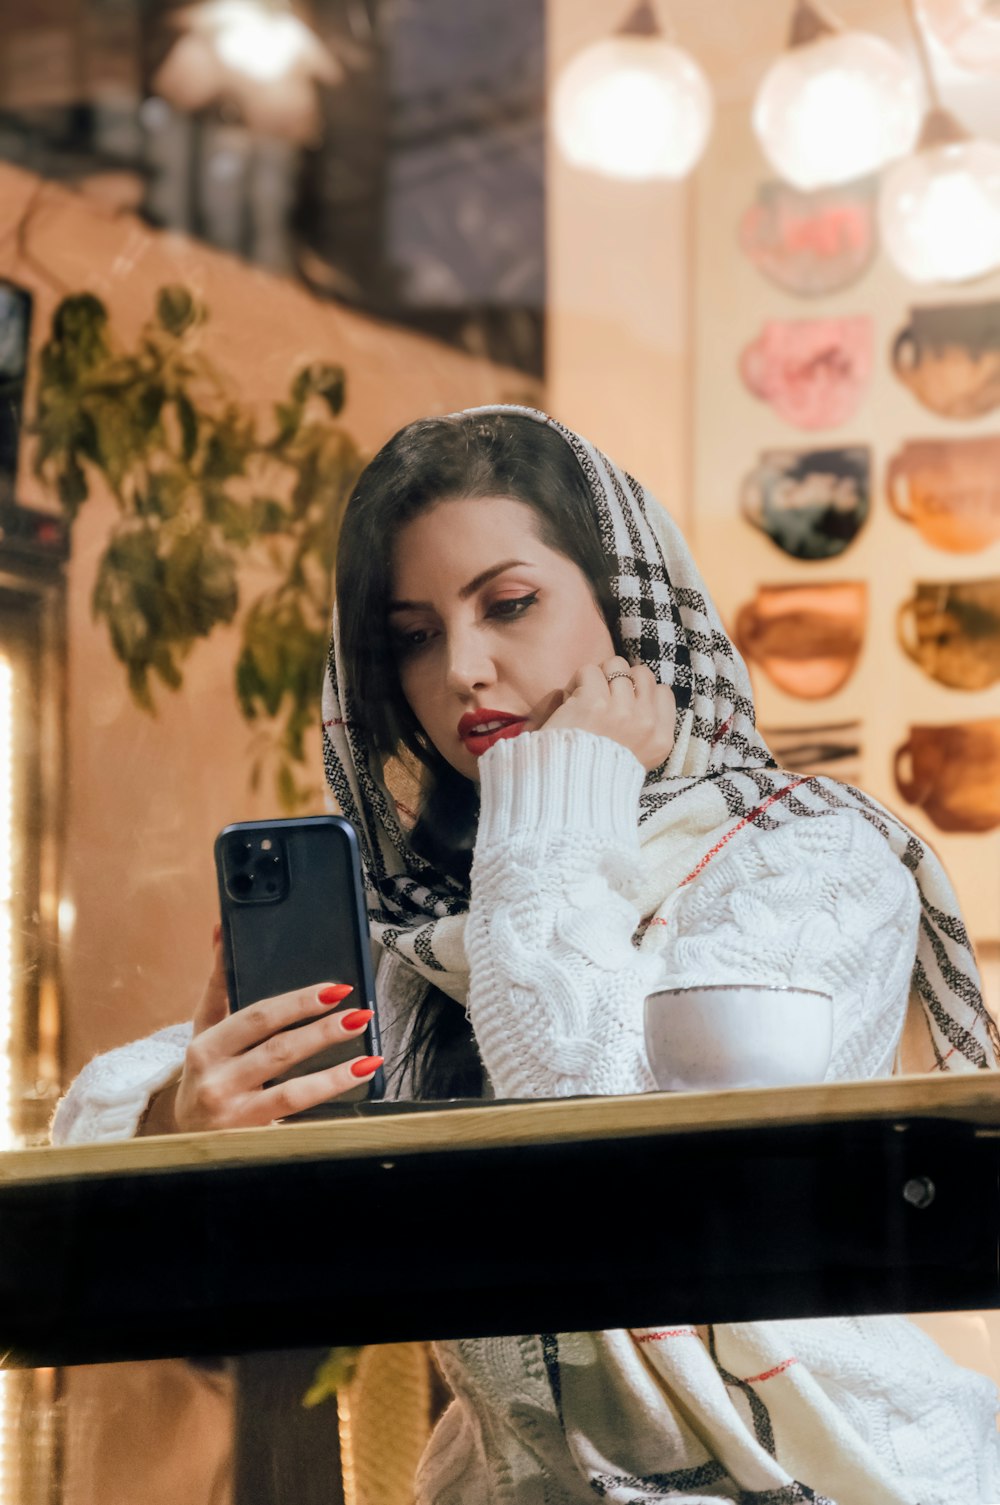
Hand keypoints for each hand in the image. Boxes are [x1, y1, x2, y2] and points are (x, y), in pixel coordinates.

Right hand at [140, 930, 381, 1133]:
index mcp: (206, 1047)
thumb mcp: (203, 1027)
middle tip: (360, 1014)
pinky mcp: (251, 1138)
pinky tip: (352, 1085)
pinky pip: (296, 1119)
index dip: (298, 1003)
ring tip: (367, 1055)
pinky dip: (327, 1100)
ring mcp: (234, 1114)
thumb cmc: (203, 1071)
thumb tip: (221, 928)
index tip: (335, 990)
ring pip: (292, 1091)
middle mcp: (217, 1081)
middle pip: (278, 1051)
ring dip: (334, 1073)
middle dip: (323, 1031)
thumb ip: (218, 981)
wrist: (181, 1134)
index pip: (258, 1018)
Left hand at [538, 656, 675, 772]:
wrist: (569, 790)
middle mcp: (645, 723)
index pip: (663, 692)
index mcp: (660, 739)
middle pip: (641, 673)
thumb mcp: (639, 758)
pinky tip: (570, 702)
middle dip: (621, 680)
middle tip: (603, 698)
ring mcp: (622, 711)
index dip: (641, 691)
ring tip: (586, 698)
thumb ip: (647, 728)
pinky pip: (589, 671)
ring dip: (598, 677)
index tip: (624, 703)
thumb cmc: (597, 774)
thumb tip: (641, 691)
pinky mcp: (594, 703)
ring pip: (616, 666)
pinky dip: (577, 682)